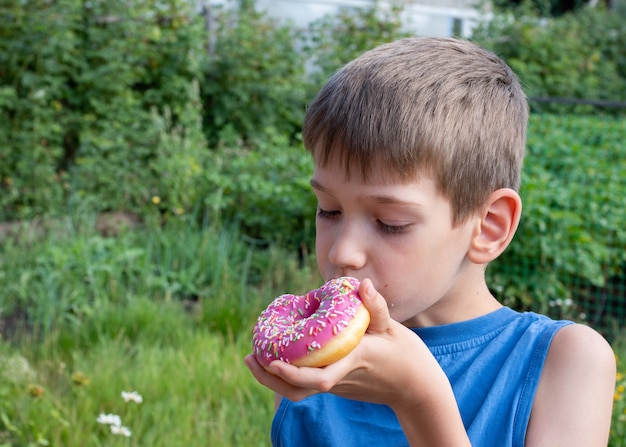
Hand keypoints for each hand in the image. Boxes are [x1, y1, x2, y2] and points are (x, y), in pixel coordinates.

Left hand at [244, 279, 441, 406]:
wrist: (416, 390)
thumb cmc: (406, 356)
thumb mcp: (393, 329)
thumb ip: (376, 307)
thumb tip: (362, 284)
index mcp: (352, 362)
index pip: (318, 377)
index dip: (292, 373)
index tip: (271, 361)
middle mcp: (340, 378)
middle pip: (298, 391)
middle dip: (269, 379)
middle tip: (248, 357)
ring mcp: (337, 386)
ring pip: (299, 391)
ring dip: (272, 379)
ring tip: (252, 359)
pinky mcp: (337, 386)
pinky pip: (306, 385)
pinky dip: (287, 374)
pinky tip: (275, 357)